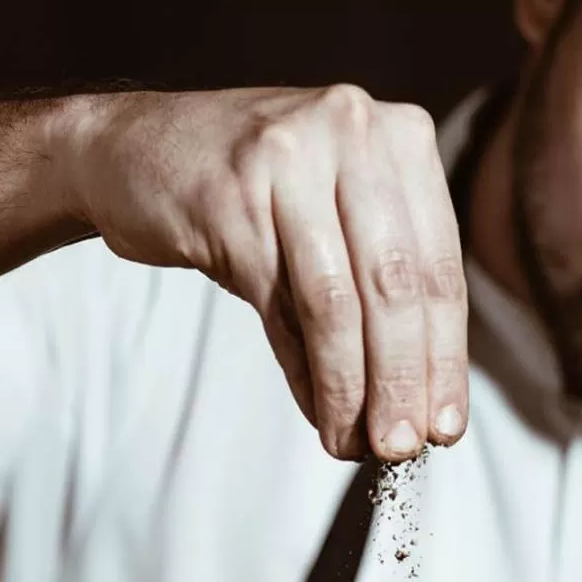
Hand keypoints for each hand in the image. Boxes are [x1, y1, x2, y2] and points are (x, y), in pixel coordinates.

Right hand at [64, 86, 468, 462]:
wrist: (135, 151)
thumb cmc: (255, 194)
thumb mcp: (339, 213)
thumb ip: (386, 279)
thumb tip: (422, 398)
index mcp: (400, 136)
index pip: (440, 269)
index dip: (447, 358)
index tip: (446, 428)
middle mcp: (352, 132)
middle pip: (396, 287)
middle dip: (403, 382)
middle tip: (403, 449)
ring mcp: (288, 160)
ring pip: (337, 304)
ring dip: (351, 390)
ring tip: (356, 446)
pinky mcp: (230, 200)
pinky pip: (280, 310)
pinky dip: (304, 375)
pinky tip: (319, 415)